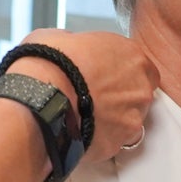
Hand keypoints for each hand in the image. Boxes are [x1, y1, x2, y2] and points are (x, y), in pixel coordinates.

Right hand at [6, 30, 157, 163]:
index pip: (141, 66)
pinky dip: (100, 139)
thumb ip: (79, 43)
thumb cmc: (49, 63)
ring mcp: (132, 118)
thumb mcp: (61, 37)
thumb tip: (72, 49)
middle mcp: (140, 88)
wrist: (39, 100)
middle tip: (92, 98)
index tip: (105, 76)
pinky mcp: (117, 144)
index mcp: (132, 56)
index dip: (122, 73)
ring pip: (129, 122)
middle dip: (120, 97)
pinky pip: (112, 142)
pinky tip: (80, 134)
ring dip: (113, 121)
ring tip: (84, 118)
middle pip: (139, 95)